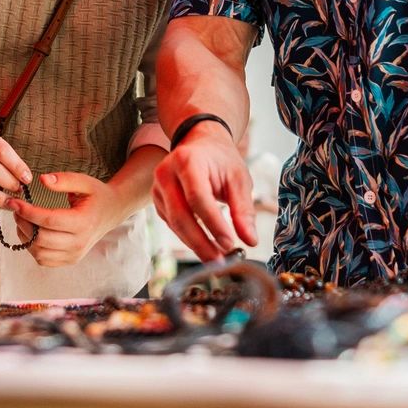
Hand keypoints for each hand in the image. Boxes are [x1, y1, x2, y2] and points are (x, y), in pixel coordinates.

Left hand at [10, 172, 126, 267]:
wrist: (111, 212)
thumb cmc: (96, 195)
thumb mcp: (84, 182)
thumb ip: (63, 180)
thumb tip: (41, 179)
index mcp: (83, 222)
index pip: (49, 221)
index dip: (28, 212)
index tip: (14, 202)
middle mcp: (79, 243)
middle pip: (41, 239)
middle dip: (23, 223)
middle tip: (16, 209)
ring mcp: (75, 255)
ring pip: (39, 252)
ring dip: (25, 237)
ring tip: (22, 220)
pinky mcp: (70, 260)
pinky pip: (44, 260)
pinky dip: (32, 248)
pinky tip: (31, 233)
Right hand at [152, 125, 256, 260]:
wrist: (200, 145)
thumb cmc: (221, 160)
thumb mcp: (239, 179)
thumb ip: (244, 210)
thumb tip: (250, 240)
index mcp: (187, 161)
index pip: (198, 198)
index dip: (213, 223)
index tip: (230, 243)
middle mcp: (166, 173)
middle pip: (181, 215)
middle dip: (201, 243)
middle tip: (221, 262)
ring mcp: (158, 188)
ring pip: (175, 224)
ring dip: (196, 245)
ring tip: (217, 259)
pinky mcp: (158, 202)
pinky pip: (173, 225)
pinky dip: (189, 239)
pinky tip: (206, 247)